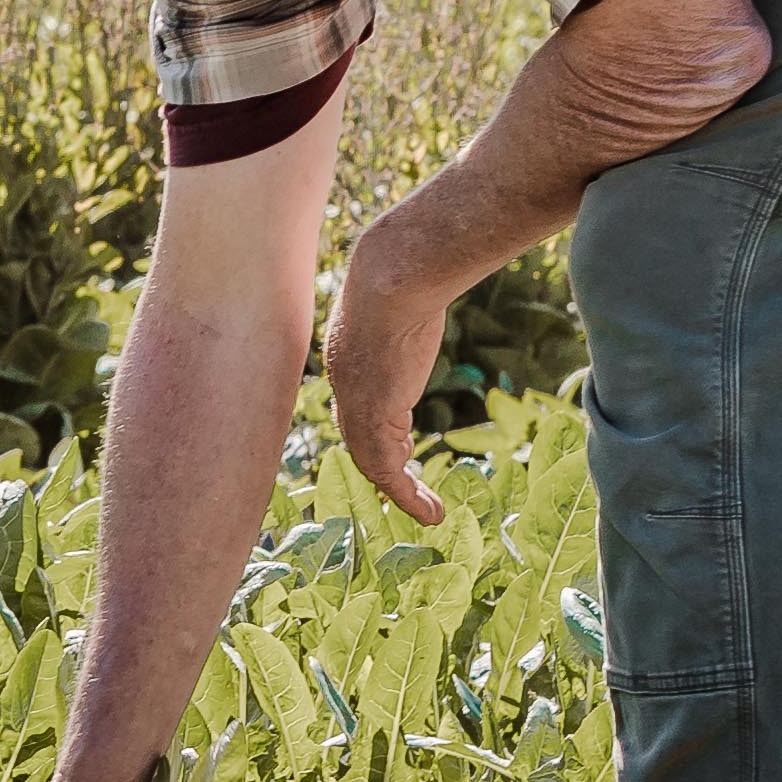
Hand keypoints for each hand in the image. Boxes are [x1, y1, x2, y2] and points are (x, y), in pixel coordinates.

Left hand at [324, 223, 454, 525]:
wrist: (393, 276)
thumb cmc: (407, 269)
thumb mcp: (405, 287)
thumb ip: (414, 297)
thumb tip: (437, 270)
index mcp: (347, 351)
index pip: (358, 400)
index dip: (377, 425)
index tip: (403, 440)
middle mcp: (344, 383)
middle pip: (358, 433)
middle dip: (382, 459)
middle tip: (405, 479)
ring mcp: (355, 404)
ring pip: (372, 460)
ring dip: (399, 490)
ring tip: (427, 510)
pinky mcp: (374, 422)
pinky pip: (387, 473)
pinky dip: (407, 497)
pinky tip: (431, 512)